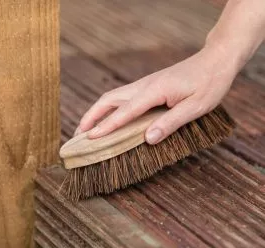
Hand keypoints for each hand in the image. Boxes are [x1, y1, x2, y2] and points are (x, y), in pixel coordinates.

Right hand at [76, 47, 238, 143]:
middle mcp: (143, 86)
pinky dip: (109, 108)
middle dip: (91, 116)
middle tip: (79, 134)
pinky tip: (108, 117)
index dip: (106, 126)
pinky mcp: (147, 86)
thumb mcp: (195, 107)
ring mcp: (144, 85)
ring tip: (87, 127)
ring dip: (96, 111)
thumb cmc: (208, 84)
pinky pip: (121, 97)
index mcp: (153, 91)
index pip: (124, 112)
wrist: (215, 61)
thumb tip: (147, 139)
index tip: (90, 138)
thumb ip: (170, 123)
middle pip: (108, 100)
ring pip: (112, 97)